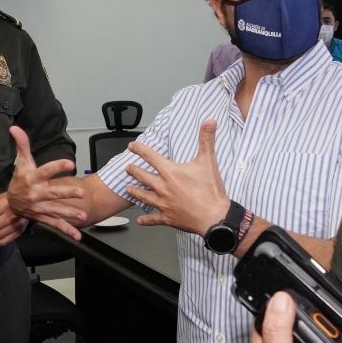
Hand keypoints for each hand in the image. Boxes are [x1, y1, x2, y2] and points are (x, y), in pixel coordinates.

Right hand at [6, 126, 87, 239]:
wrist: (11, 204)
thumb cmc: (20, 180)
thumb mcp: (22, 162)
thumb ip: (21, 145)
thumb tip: (14, 127)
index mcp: (33, 179)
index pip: (46, 170)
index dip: (57, 166)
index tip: (69, 163)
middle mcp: (36, 194)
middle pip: (53, 193)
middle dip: (67, 193)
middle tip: (80, 192)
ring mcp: (40, 207)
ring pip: (56, 210)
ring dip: (69, 213)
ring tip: (82, 215)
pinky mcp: (43, 217)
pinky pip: (56, 224)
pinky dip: (67, 230)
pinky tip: (77, 235)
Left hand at [125, 119, 230, 235]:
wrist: (214, 217)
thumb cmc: (210, 191)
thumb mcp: (209, 161)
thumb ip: (207, 140)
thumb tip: (209, 123)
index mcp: (170, 172)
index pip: (150, 157)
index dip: (139, 150)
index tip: (132, 147)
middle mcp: (163, 187)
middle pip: (143, 177)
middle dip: (134, 171)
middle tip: (127, 168)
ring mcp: (164, 203)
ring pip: (144, 197)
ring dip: (135, 192)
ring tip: (128, 189)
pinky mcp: (168, 217)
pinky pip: (153, 219)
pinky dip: (146, 220)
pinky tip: (139, 220)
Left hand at [249, 291, 337, 342]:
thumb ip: (278, 334)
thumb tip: (280, 300)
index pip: (264, 317)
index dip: (272, 299)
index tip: (285, 280)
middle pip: (286, 323)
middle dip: (296, 308)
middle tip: (309, 290)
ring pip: (305, 334)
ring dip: (315, 324)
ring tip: (324, 306)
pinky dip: (329, 340)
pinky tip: (335, 335)